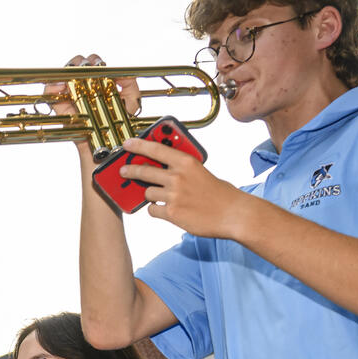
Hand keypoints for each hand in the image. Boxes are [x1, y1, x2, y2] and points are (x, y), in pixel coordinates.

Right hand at [47, 55, 140, 143]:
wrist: (107, 142)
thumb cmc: (121, 123)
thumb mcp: (132, 100)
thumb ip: (130, 84)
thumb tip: (122, 73)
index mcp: (98, 81)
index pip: (93, 64)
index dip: (94, 60)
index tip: (99, 64)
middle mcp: (83, 86)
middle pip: (76, 65)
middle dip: (80, 62)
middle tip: (86, 68)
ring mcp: (70, 94)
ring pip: (62, 74)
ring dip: (67, 70)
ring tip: (74, 74)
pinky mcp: (59, 105)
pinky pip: (49, 91)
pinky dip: (52, 86)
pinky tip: (61, 86)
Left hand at [119, 137, 252, 237]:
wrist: (233, 214)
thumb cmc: (220, 193)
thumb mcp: (201, 171)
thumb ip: (181, 168)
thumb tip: (162, 168)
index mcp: (186, 162)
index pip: (156, 149)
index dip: (138, 145)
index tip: (127, 144)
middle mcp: (177, 177)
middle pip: (143, 171)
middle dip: (130, 171)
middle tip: (123, 170)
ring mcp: (173, 195)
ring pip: (147, 193)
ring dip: (152, 195)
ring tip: (164, 197)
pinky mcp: (172, 213)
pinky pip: (152, 210)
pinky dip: (157, 211)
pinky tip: (167, 210)